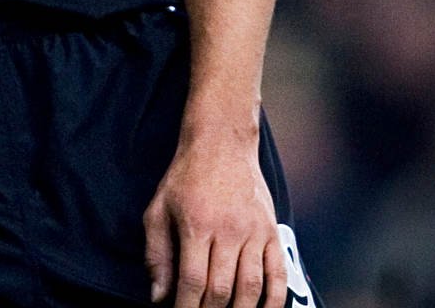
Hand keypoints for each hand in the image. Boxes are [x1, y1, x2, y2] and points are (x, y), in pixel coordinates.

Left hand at [144, 124, 286, 306]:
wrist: (222, 142)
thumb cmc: (185, 177)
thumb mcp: (158, 209)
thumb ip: (157, 255)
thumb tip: (159, 296)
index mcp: (197, 225)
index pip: (193, 282)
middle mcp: (229, 230)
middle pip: (221, 289)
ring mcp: (255, 232)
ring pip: (250, 287)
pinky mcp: (272, 231)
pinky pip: (278, 275)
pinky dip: (274, 301)